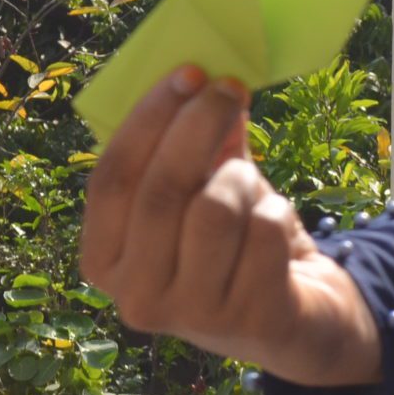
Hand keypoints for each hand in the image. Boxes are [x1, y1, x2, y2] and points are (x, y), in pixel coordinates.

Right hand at [81, 67, 381, 385]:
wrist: (290, 321)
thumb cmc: (231, 246)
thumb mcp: (198, 195)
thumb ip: (192, 146)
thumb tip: (204, 80)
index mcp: (103, 261)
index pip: (110, 179)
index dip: (148, 118)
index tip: (187, 72)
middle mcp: (136, 298)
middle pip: (162, 190)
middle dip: (199, 125)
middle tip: (228, 88)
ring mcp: (193, 317)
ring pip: (215, 209)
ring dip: (241, 177)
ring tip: (250, 183)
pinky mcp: (250, 320)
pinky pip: (265, 231)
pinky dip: (277, 212)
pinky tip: (275, 228)